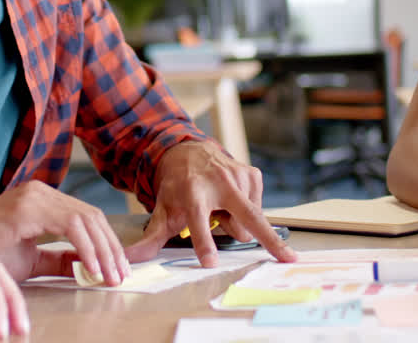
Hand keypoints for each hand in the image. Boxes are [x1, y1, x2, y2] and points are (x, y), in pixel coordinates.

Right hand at [0, 180, 130, 285]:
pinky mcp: (26, 207)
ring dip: (103, 251)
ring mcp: (34, 196)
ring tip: (110, 276)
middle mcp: (42, 192)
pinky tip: (91, 269)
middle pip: (93, 216)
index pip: (89, 218)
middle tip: (121, 276)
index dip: (108, 244)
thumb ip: (59, 259)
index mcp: (44, 200)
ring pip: (86, 219)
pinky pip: (70, 226)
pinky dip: (86, 248)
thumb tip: (88, 265)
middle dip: (112, 249)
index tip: (118, 269)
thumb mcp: (30, 259)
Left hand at [124, 141, 295, 267]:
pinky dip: (246, 209)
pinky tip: (230, 201)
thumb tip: (130, 259)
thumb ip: (151, 239)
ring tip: (219, 209)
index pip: (199, 222)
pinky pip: (257, 206)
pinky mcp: (252, 173)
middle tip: (287, 258)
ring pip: (249, 218)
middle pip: (247, 216)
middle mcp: (219, 183)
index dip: (204, 243)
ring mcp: (238, 176)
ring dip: (237, 221)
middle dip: (268, 238)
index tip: (210, 263)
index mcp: (193, 194)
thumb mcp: (162, 212)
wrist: (187, 153)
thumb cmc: (176, 189)